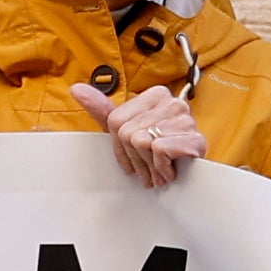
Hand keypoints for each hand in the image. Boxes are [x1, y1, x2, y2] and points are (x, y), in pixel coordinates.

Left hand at [76, 78, 207, 187]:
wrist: (190, 181)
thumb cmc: (158, 155)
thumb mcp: (126, 132)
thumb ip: (103, 110)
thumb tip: (76, 88)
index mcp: (156, 95)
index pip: (116, 121)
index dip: (120, 148)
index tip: (135, 156)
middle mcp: (172, 102)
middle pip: (127, 133)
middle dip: (136, 159)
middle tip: (149, 166)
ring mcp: (185, 119)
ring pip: (141, 142)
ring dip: (150, 166)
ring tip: (160, 169)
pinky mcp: (194, 138)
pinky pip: (158, 151)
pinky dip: (162, 168)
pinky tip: (171, 170)